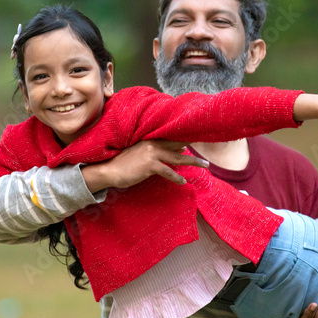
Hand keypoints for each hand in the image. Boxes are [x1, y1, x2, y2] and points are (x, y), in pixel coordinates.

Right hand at [82, 140, 209, 190]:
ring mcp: (152, 154)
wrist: (109, 170)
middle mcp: (153, 144)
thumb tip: (180, 150)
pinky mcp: (150, 165)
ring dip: (193, 162)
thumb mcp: (142, 153)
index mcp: (151, 139)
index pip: (173, 136)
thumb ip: (160, 151)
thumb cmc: (125, 163)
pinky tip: (183, 182)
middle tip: (208, 147)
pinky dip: (176, 177)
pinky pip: (168, 171)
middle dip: (194, 146)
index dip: (187, 136)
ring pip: (178, 158)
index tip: (200, 136)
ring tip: (205, 165)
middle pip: (179, 144)